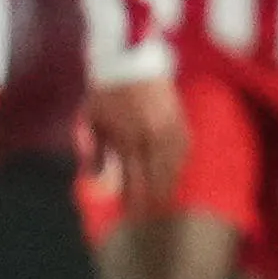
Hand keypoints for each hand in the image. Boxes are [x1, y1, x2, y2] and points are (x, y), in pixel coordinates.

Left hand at [81, 75, 187, 223]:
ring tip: (165, 201)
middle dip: (154, 200)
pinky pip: (184, 150)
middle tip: (151, 217)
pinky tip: (175, 173)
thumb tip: (96, 181)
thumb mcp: (93, 122)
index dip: (135, 201)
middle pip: (158, 178)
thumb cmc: (105, 92)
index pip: (135, 180)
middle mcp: (153, 138)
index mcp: (130, 139)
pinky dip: (180, 165)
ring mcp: (170, 129)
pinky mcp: (180, 120)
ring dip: (169, 185)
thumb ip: (97, 153)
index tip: (133, 216)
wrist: (129, 60)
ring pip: (174, 166)